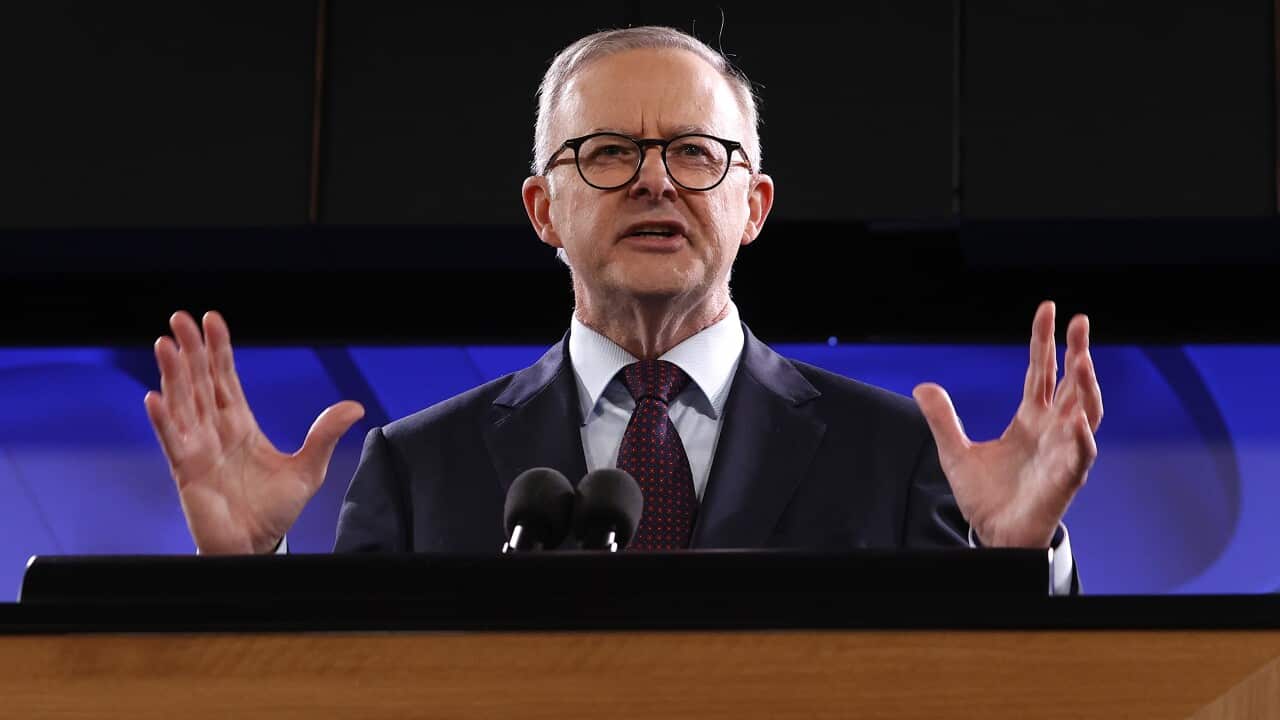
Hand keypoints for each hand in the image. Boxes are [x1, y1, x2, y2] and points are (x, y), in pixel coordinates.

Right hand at [144, 311, 363, 553]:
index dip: (218, 349)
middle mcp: (215, 430)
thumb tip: (355, 407)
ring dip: (173, 375)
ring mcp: (198, 449)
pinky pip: (172, 441)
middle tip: (180, 319)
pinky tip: (153, 398)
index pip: (225, 378)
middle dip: (191, 350)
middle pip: (199, 382)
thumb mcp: (309, 469)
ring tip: (165, 345)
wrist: (257, 547)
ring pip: (182, 403)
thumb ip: (325, 435)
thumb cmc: (275, 510)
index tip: (211, 319)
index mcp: (240, 424)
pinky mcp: (186, 471)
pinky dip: (162, 420)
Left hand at [912, 300, 1102, 547]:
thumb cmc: (986, 495)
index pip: (1041, 370)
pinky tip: (1079, 419)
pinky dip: (1081, 437)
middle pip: (1070, 382)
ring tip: (1082, 359)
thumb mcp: (955, 451)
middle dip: (1077, 352)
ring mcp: (1062, 451)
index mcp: (1030, 417)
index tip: (1048, 309)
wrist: (994, 535)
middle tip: (1080, 320)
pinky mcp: (1065, 478)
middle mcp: (1052, 429)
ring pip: (1084, 412)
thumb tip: (922, 385)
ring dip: (1085, 386)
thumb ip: (942, 418)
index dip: (1044, 340)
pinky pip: (1080, 454)